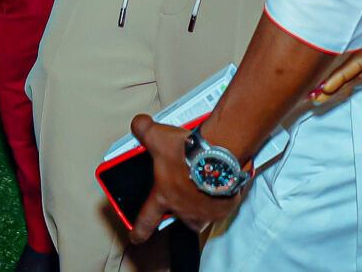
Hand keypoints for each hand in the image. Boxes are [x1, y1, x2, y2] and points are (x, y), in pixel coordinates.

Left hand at [126, 116, 242, 239]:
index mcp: (164, 197)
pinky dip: (221, 197)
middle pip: (179, 218)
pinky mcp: (225, 207)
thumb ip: (143, 130)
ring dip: (200, 204)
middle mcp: (184, 209)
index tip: (136, 237)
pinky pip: (222, 206)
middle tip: (183, 194)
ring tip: (203, 188)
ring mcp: (205, 211)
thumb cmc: (189, 151)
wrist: (220, 153)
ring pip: (201, 215)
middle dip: (179, 209)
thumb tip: (138, 124)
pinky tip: (221, 183)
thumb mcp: (158, 136)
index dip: (139, 231)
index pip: (146, 220)